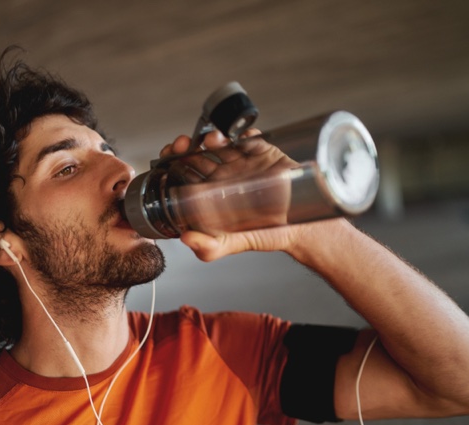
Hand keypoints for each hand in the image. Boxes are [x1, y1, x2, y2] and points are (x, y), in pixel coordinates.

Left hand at [159, 129, 333, 261]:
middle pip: (198, 153)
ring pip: (222, 143)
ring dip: (214, 138)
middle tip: (184, 144)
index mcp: (211, 193)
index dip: (173, 162)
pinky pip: (252, 139)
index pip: (184, 173)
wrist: (300, 229)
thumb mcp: (232, 244)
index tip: (168, 157)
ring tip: (214, 141)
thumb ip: (209, 247)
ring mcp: (243, 163)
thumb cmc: (265, 235)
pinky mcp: (264, 155)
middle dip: (188, 145)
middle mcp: (224, 176)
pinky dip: (245, 134)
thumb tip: (186, 239)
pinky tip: (243, 139)